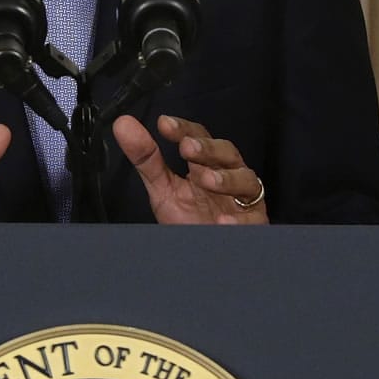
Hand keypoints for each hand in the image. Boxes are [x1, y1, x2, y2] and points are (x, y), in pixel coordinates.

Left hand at [112, 114, 267, 225]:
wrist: (203, 255)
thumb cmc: (189, 218)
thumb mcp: (162, 190)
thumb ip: (146, 159)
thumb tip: (123, 124)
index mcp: (205, 165)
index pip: (198, 138)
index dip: (184, 129)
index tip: (164, 124)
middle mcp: (228, 176)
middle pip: (226, 152)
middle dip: (207, 148)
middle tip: (187, 147)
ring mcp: (244, 199)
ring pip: (245, 179)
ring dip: (226, 178)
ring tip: (206, 179)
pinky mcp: (255, 222)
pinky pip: (252, 218)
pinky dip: (238, 219)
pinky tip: (224, 221)